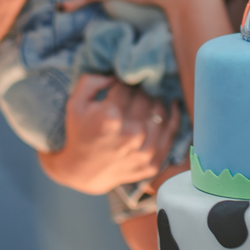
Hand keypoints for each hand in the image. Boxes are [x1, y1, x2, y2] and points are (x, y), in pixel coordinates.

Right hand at [38, 74, 180, 194]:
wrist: (83, 173)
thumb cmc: (79, 134)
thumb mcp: (74, 103)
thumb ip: (91, 81)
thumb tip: (116, 76)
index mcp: (110, 117)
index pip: (127, 87)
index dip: (122, 84)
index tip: (119, 88)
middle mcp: (130, 134)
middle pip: (145, 98)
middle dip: (138, 92)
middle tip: (132, 95)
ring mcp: (144, 151)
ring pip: (160, 111)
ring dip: (154, 102)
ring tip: (147, 101)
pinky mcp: (153, 163)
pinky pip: (171, 133)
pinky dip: (174, 117)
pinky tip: (173, 105)